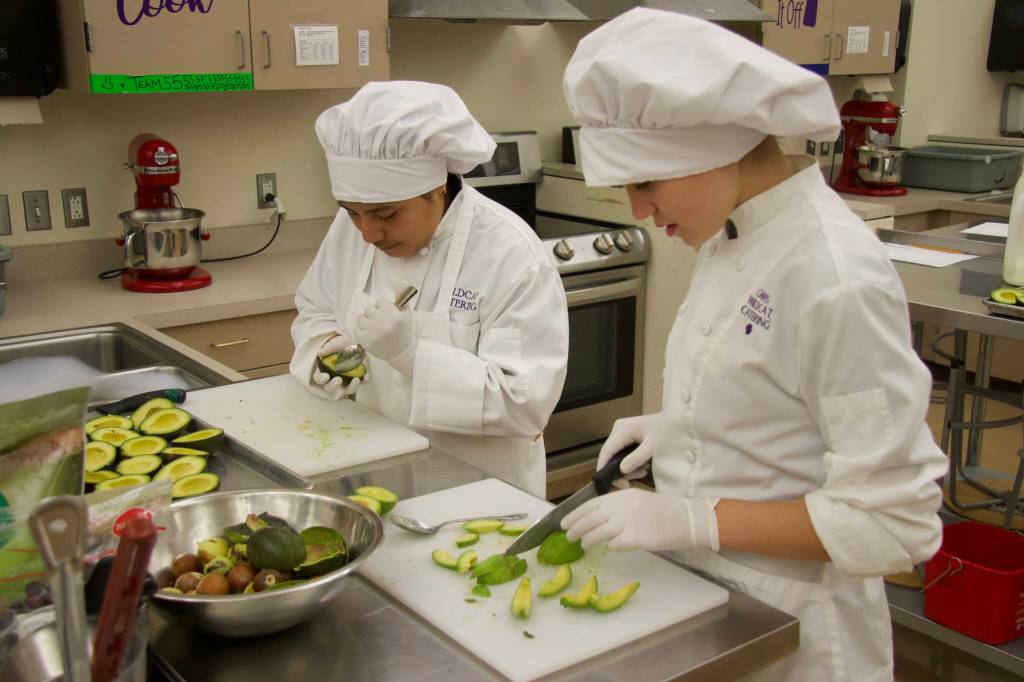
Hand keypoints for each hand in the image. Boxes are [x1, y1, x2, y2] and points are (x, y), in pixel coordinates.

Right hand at [312, 333, 362, 399]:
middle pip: (330, 388)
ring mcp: (347, 381)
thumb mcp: (335, 344)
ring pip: (347, 390)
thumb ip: (328, 348)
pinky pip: (361, 383)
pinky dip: (364, 381)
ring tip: (356, 380)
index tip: (326, 376)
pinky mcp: (358, 378)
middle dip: (333, 386)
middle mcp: (334, 379)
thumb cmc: (341, 345)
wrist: (354, 344)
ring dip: (351, 388)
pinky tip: (366, 376)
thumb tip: (320, 353)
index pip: (319, 379)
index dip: (321, 379)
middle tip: (338, 380)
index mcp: (324, 371)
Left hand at [354, 298, 416, 374]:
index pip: (380, 301)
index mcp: (395, 315)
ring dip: (365, 322)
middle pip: (369, 308)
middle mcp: (384, 323)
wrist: (401, 353)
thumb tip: (403, 281)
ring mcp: (373, 332)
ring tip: (373, 328)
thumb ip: (403, 297)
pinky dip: (361, 331)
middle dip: (374, 314)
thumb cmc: (404, 331)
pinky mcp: (365, 341)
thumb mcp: (406, 314)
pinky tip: (369, 335)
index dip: (383, 308)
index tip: (387, 315)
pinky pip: (356, 329)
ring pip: (360, 318)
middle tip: (380, 323)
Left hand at [561, 488, 719, 551]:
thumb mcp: (637, 501)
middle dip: (576, 527)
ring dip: (587, 538)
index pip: (591, 504)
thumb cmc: (663, 511)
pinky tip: (607, 548)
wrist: (684, 518)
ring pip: (599, 531)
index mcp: (621, 496)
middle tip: (567, 535)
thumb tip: (600, 519)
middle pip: (591, 518)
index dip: (575, 514)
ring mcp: (628, 521)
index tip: (564, 521)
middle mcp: (622, 506)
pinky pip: (615, 543)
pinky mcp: (636, 537)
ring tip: (582, 544)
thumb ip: (618, 507)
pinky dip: (608, 546)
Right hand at [598, 413, 659, 489]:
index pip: (607, 450)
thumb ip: (637, 458)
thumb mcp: (653, 446)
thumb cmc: (666, 432)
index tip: (606, 483)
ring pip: (615, 456)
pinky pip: (621, 453)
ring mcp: (620, 432)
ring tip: (642, 472)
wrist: (675, 421)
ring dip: (626, 468)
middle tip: (632, 482)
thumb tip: (622, 470)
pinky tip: (641, 466)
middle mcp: (617, 429)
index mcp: (623, 429)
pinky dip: (629, 462)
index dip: (603, 467)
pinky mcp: (624, 436)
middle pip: (610, 455)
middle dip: (619, 471)